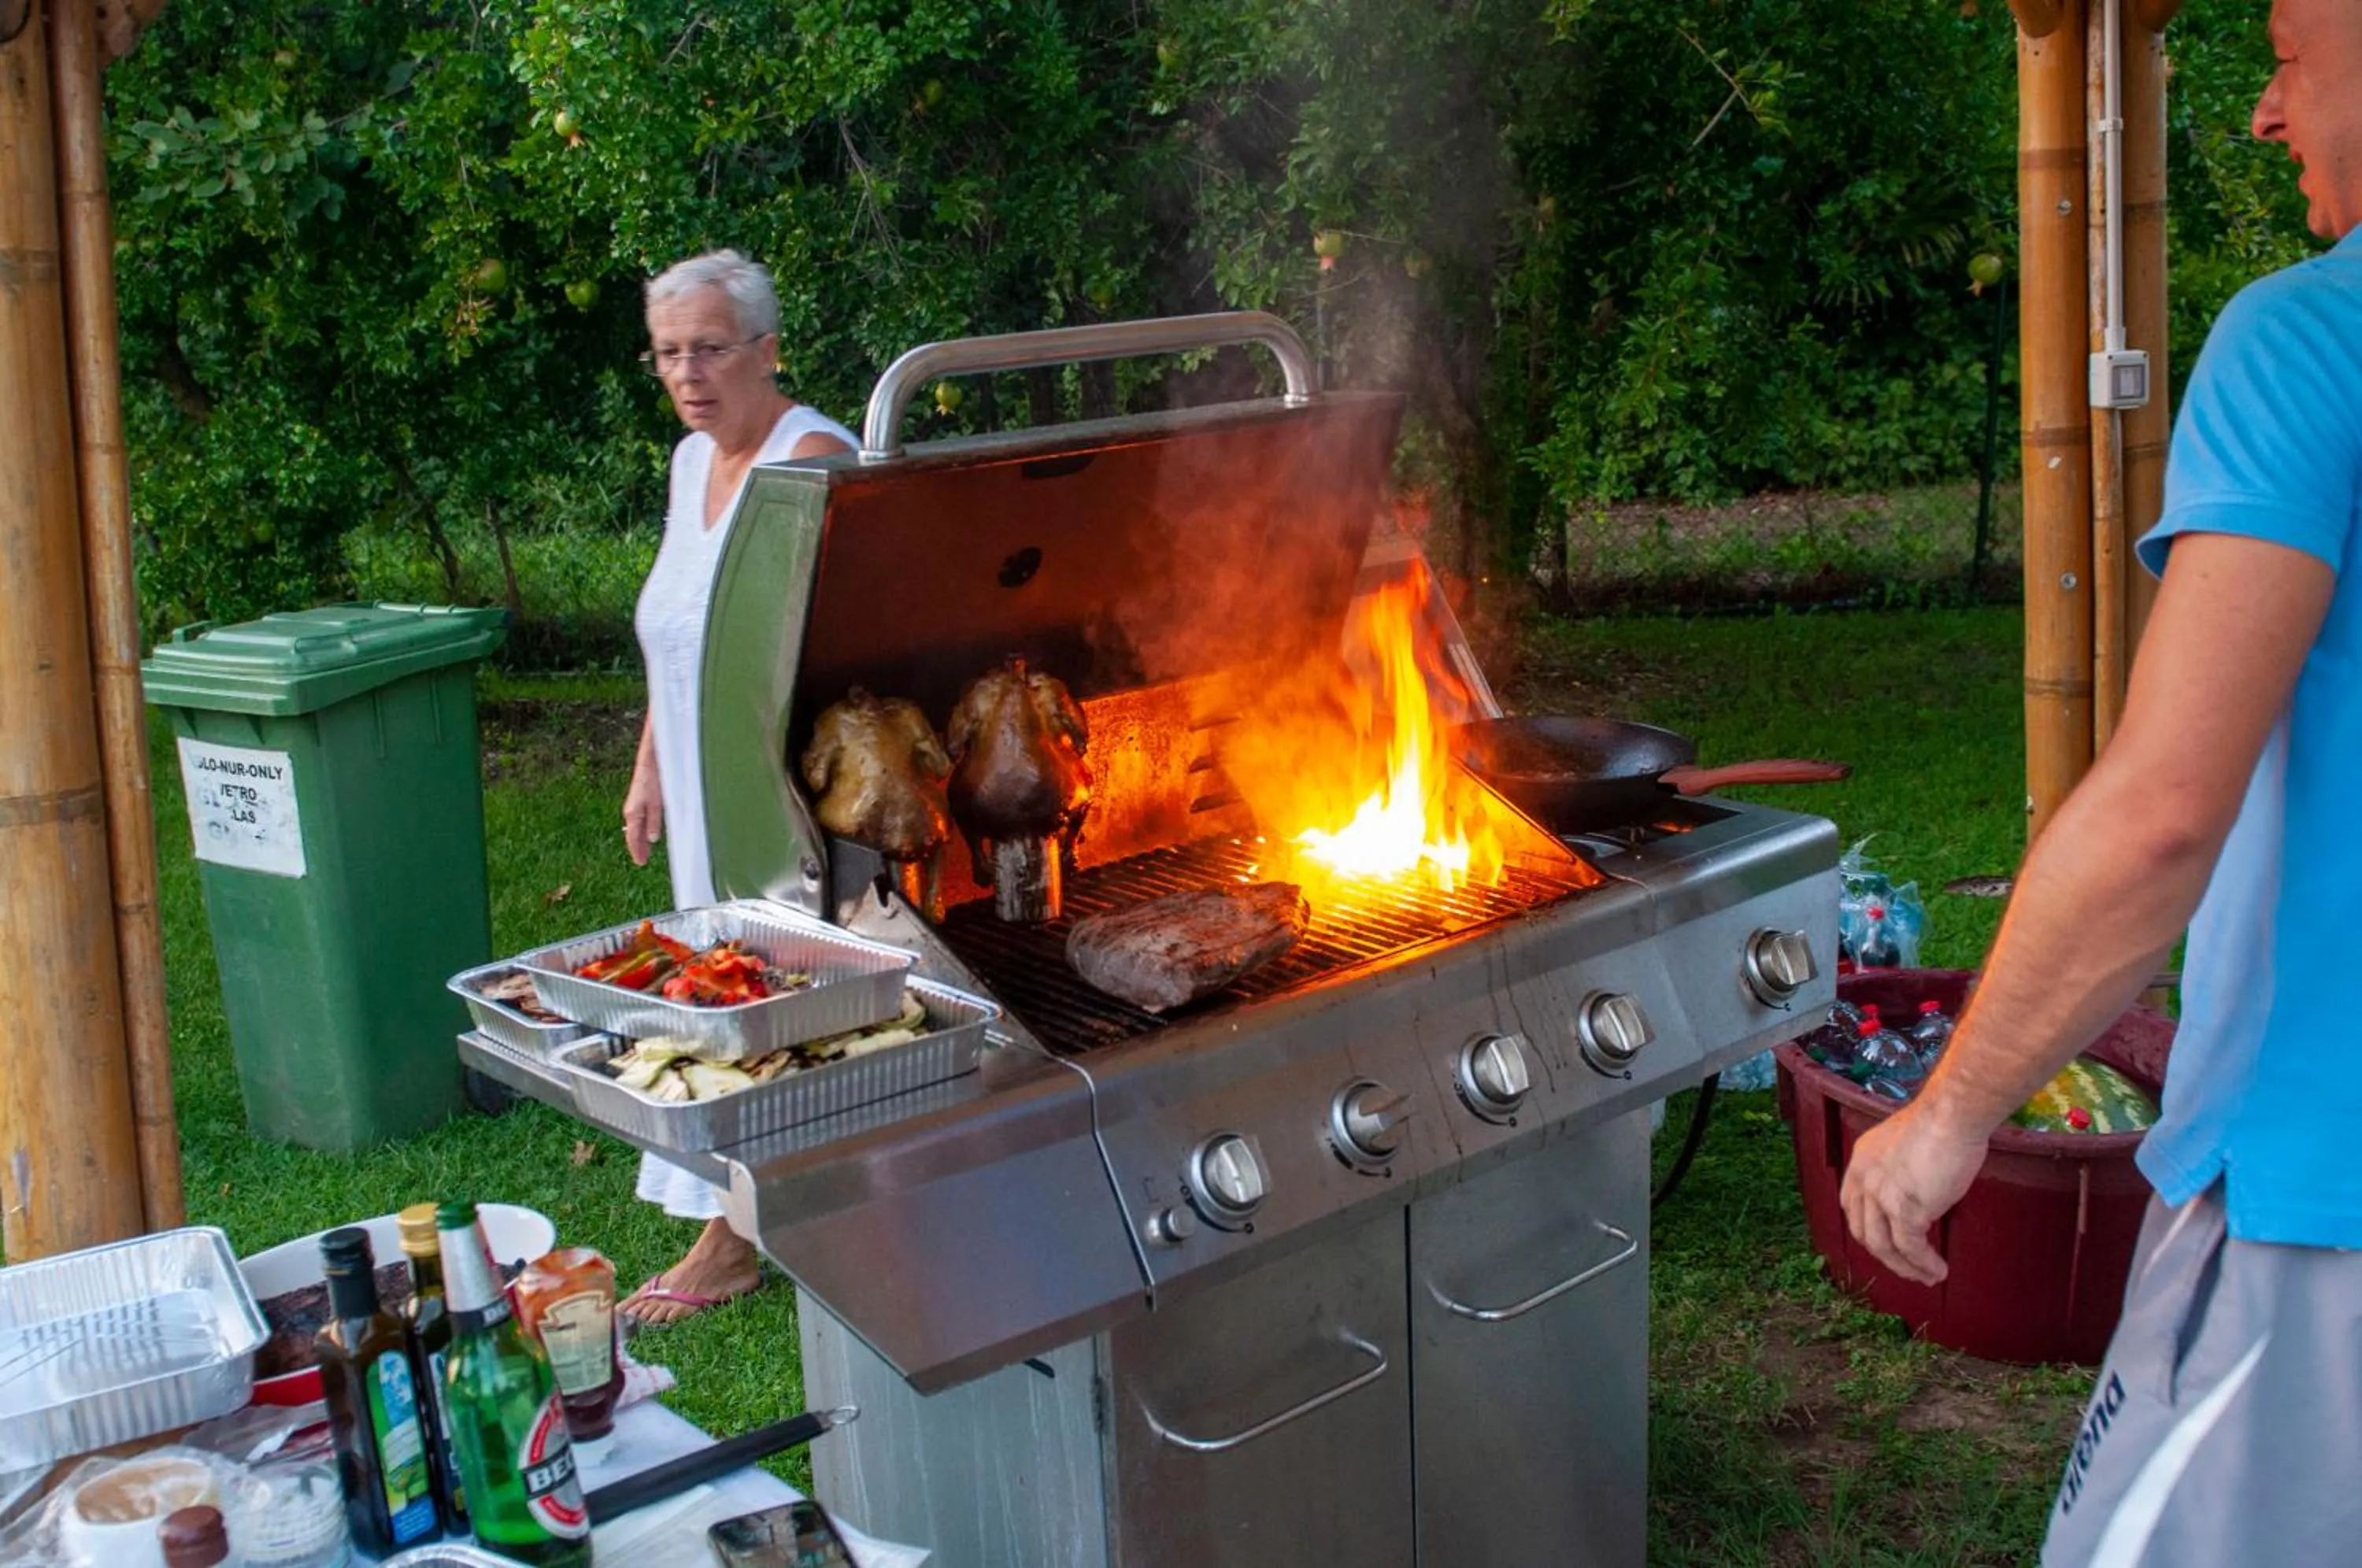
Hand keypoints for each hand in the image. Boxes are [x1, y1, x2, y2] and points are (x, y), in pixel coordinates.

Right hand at [623, 759, 662, 866]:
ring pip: (635, 828)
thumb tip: (652, 840)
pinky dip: (641, 830)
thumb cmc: (653, 782)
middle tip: (642, 861)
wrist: (650, 763)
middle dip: (637, 848)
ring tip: (645, 851)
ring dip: (639, 840)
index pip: (632, 838)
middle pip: (632, 835)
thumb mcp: (657, 804)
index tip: (640, 863)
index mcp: (633, 814)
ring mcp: (633, 806)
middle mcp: (630, 812)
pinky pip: (638, 821)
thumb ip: (654, 822)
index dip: (636, 851)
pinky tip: (646, 833)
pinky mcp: (638, 802)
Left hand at [1840, 1098, 1989, 1285]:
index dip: (1867, 1228)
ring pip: (1883, 1246)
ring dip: (1905, 1267)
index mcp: (1862, 1161)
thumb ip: (1901, 1168)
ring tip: (1927, 1277)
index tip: (1886, 1243)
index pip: (1853, 1205)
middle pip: (1864, 1231)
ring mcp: (1881, 1195)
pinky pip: (1911, 1248)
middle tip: (1907, 1268)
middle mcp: (1864, 1179)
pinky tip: (1938, 1270)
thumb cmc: (1942, 1123)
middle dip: (1885, 1255)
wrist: (1952, 1115)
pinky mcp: (1904, 1209)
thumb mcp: (1907, 1145)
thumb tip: (1917, 1190)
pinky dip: (1924, 1263)